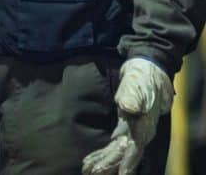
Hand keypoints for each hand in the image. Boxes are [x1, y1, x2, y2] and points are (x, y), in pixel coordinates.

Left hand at [81, 58, 172, 174]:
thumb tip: (129, 107)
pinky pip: (114, 145)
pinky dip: (103, 152)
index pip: (135, 148)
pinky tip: (93, 159)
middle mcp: (139, 132)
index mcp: (143, 125)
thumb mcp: (137, 84)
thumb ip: (133, 96)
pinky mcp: (125, 127)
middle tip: (92, 173)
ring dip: (104, 161)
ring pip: (117, 152)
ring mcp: (132, 131)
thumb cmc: (141, 78)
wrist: (146, 70)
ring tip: (88, 170)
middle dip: (109, 165)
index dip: (128, 162)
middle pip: (123, 154)